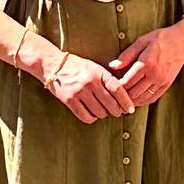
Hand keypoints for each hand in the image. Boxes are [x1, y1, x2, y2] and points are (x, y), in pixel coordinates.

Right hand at [19, 32, 134, 122]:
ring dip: (104, 114)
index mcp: (99, 73)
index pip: (117, 89)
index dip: (126, 101)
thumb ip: (107, 79)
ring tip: (104, 111)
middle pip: (111, 104)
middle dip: (117, 111)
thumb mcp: (95, 67)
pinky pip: (86, 117)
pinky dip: (92, 118)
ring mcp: (79, 92)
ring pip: (99, 112)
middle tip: (119, 112)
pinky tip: (93, 113)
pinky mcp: (69, 101)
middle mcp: (90, 83)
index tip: (130, 108)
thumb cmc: (77, 66)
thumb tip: (123, 95)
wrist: (53, 65)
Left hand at [108, 15, 183, 105]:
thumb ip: (127, 55)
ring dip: (132, 101)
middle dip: (122, 97)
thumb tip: (112, 66)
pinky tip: (136, 100)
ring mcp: (162, 81)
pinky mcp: (167, 85)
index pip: (127, 82)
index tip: (109, 87)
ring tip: (122, 101)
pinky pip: (153, 98)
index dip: (116, 87)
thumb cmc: (161, 39)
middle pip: (134, 93)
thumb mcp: (142, 41)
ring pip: (143, 98)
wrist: (183, 42)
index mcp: (146, 64)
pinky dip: (143, 101)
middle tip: (113, 97)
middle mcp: (154, 75)